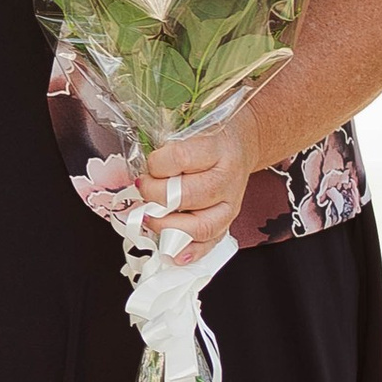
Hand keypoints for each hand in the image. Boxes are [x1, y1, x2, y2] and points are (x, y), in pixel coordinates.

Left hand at [137, 102, 264, 254]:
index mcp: (217, 147)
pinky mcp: (229, 221)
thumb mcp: (190, 129)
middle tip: (143, 192)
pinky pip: (210, 243)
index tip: (148, 165)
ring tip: (149, 219)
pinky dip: (190, 251)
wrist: (242, 142)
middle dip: (156, 197)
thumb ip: (167, 148)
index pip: (181, 158)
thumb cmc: (209, 135)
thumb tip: (139, 174)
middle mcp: (227, 178)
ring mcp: (230, 204)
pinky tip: (173, 252)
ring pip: (201, 225)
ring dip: (168, 227)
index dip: (156, 164)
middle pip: (189, 195)